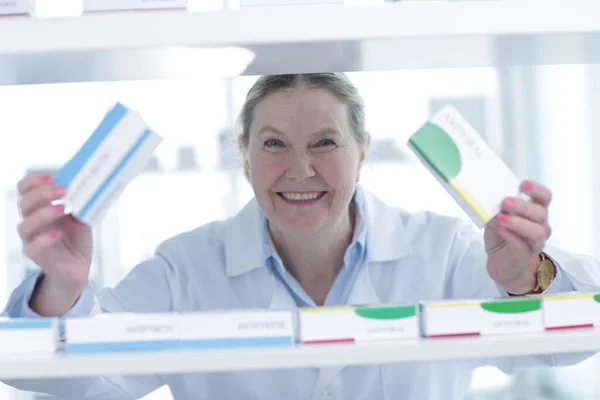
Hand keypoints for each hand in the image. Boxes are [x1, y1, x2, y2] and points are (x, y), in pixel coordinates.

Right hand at [17, 174, 92, 314]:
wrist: (78, 267)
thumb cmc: (76, 239)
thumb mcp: (81, 216)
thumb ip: (80, 203)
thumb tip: (89, 184)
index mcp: (39, 208)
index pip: (25, 190)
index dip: (33, 181)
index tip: (51, 177)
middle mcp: (32, 223)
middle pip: (24, 204)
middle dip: (42, 194)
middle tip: (63, 190)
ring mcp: (32, 240)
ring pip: (25, 225)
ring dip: (43, 214)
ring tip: (62, 208)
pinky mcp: (38, 257)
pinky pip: (32, 248)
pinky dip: (44, 239)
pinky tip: (59, 233)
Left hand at [484, 180, 552, 294]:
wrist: (502, 264)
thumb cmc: (502, 237)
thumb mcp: (496, 218)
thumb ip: (496, 208)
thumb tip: (489, 198)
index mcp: (534, 212)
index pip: (544, 197)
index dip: (536, 189)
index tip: (522, 184)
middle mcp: (540, 226)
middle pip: (540, 213)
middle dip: (523, 206)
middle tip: (505, 201)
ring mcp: (535, 243)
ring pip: (537, 231)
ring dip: (518, 222)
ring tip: (501, 218)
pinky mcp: (524, 256)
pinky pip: (522, 246)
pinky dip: (511, 236)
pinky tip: (501, 230)